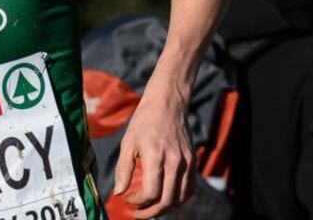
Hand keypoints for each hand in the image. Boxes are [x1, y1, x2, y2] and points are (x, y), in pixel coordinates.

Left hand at [113, 91, 194, 217]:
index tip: (128, 199)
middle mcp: (175, 161)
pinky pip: (189, 189)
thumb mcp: (128, 142)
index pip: (150, 193)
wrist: (168, 103)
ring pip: (180, 198)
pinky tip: (166, 198)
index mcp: (156, 156)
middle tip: (137, 213)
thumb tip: (119, 192)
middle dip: (150, 212)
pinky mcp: (193, 161)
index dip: (137, 202)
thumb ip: (123, 169)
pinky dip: (179, 199)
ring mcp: (187, 162)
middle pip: (167, 200)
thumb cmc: (144, 121)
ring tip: (151, 209)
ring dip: (165, 208)